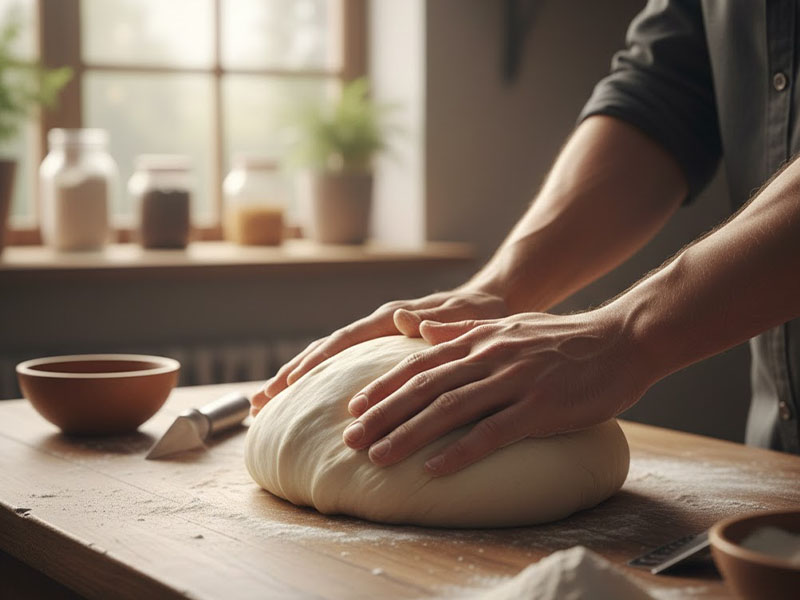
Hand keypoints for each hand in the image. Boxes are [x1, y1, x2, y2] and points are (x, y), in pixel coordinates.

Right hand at [249, 288, 507, 415]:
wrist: (492, 300)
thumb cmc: (481, 311)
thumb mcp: (467, 315)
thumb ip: (437, 320)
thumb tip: (403, 317)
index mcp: (393, 318)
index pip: (344, 341)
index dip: (315, 363)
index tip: (287, 384)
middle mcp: (378, 325)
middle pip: (324, 351)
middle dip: (290, 376)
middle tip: (258, 404)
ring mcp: (377, 336)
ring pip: (327, 358)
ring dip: (296, 380)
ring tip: (266, 404)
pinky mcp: (382, 348)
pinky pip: (343, 364)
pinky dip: (319, 380)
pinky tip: (304, 400)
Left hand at [341, 308, 650, 475]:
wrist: (621, 339)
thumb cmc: (564, 338)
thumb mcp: (508, 325)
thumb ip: (463, 331)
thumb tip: (420, 331)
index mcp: (479, 340)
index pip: (420, 364)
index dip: (385, 387)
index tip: (356, 408)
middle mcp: (489, 358)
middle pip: (424, 388)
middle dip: (383, 414)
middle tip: (351, 438)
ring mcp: (514, 381)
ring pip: (449, 410)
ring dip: (409, 435)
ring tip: (379, 457)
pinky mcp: (540, 407)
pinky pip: (493, 433)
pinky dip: (460, 452)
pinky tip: (434, 469)